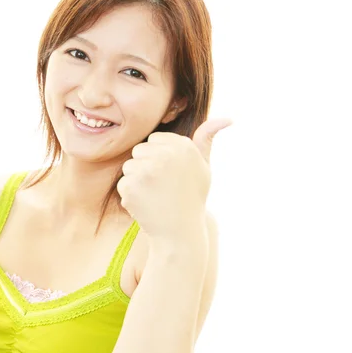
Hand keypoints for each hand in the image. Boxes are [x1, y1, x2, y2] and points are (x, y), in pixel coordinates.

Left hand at [117, 118, 231, 239]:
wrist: (179, 233)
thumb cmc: (191, 198)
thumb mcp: (204, 168)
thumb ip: (206, 140)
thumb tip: (227, 119)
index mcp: (183, 146)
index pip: (154, 139)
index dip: (159, 158)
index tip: (170, 175)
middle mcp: (165, 154)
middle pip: (139, 151)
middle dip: (146, 167)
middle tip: (162, 187)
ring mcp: (147, 170)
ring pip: (129, 167)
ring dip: (137, 181)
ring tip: (155, 196)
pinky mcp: (132, 185)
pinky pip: (123, 184)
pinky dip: (130, 196)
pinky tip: (147, 205)